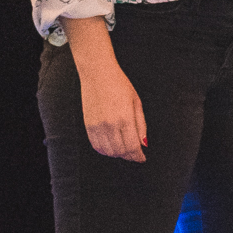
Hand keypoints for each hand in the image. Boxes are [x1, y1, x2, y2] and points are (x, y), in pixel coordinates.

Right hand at [63, 19, 147, 161]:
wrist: (98, 74)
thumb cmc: (119, 85)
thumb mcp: (136, 102)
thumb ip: (141, 124)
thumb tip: (144, 143)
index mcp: (125, 118)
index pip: (132, 146)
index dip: (138, 156)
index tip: (142, 158)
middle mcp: (110, 124)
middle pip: (120, 151)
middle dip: (129, 156)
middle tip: (135, 155)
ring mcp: (97, 126)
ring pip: (108, 151)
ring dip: (118, 154)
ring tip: (124, 151)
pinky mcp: (88, 125)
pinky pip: (96, 145)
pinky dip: (104, 150)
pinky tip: (111, 147)